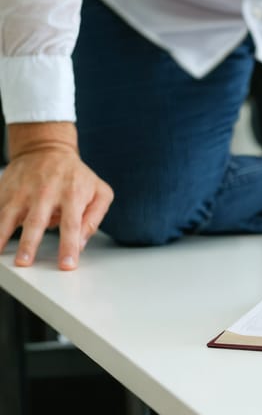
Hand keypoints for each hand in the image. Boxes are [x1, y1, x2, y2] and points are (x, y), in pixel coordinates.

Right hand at [0, 123, 113, 270]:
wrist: (47, 149)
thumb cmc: (76, 176)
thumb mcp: (99, 192)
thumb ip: (94, 218)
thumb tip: (82, 243)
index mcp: (72, 194)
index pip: (72, 224)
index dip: (69, 246)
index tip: (66, 265)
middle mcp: (46, 192)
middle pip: (37, 221)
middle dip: (30, 243)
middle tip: (25, 263)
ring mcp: (22, 191)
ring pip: (9, 215)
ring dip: (2, 235)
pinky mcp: (5, 190)